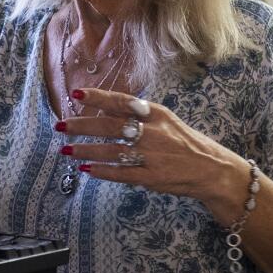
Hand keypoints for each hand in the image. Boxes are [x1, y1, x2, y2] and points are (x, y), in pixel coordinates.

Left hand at [56, 87, 249, 215]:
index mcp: (157, 114)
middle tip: (60, 126)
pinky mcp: (152, 178)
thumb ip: (139, 114)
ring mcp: (152, 156)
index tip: (76, 95)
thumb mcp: (166, 121)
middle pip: (111, 126)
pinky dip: (102, 172)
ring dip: (86, 150)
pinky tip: (86, 170)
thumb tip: (106, 109)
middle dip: (82, 126)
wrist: (212, 169)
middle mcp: (153, 133)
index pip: (122, 102)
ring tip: (66, 150)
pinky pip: (121, 174)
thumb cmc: (185, 143)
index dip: (98, 98)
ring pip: (112, 151)